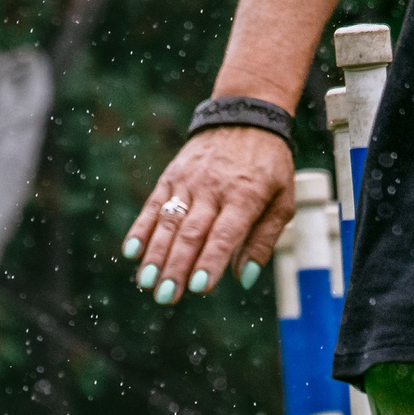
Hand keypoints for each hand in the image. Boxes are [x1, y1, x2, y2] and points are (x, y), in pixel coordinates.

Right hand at [122, 126, 295, 303]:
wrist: (245, 117)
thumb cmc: (269, 167)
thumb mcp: (282, 201)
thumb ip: (264, 240)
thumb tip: (243, 278)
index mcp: (245, 196)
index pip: (224, 234)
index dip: (209, 261)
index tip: (198, 288)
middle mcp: (213, 189)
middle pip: (191, 233)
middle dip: (176, 267)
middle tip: (165, 296)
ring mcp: (189, 182)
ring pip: (169, 222)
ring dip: (156, 255)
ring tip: (147, 283)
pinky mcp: (172, 177)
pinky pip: (154, 205)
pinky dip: (141, 229)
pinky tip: (131, 252)